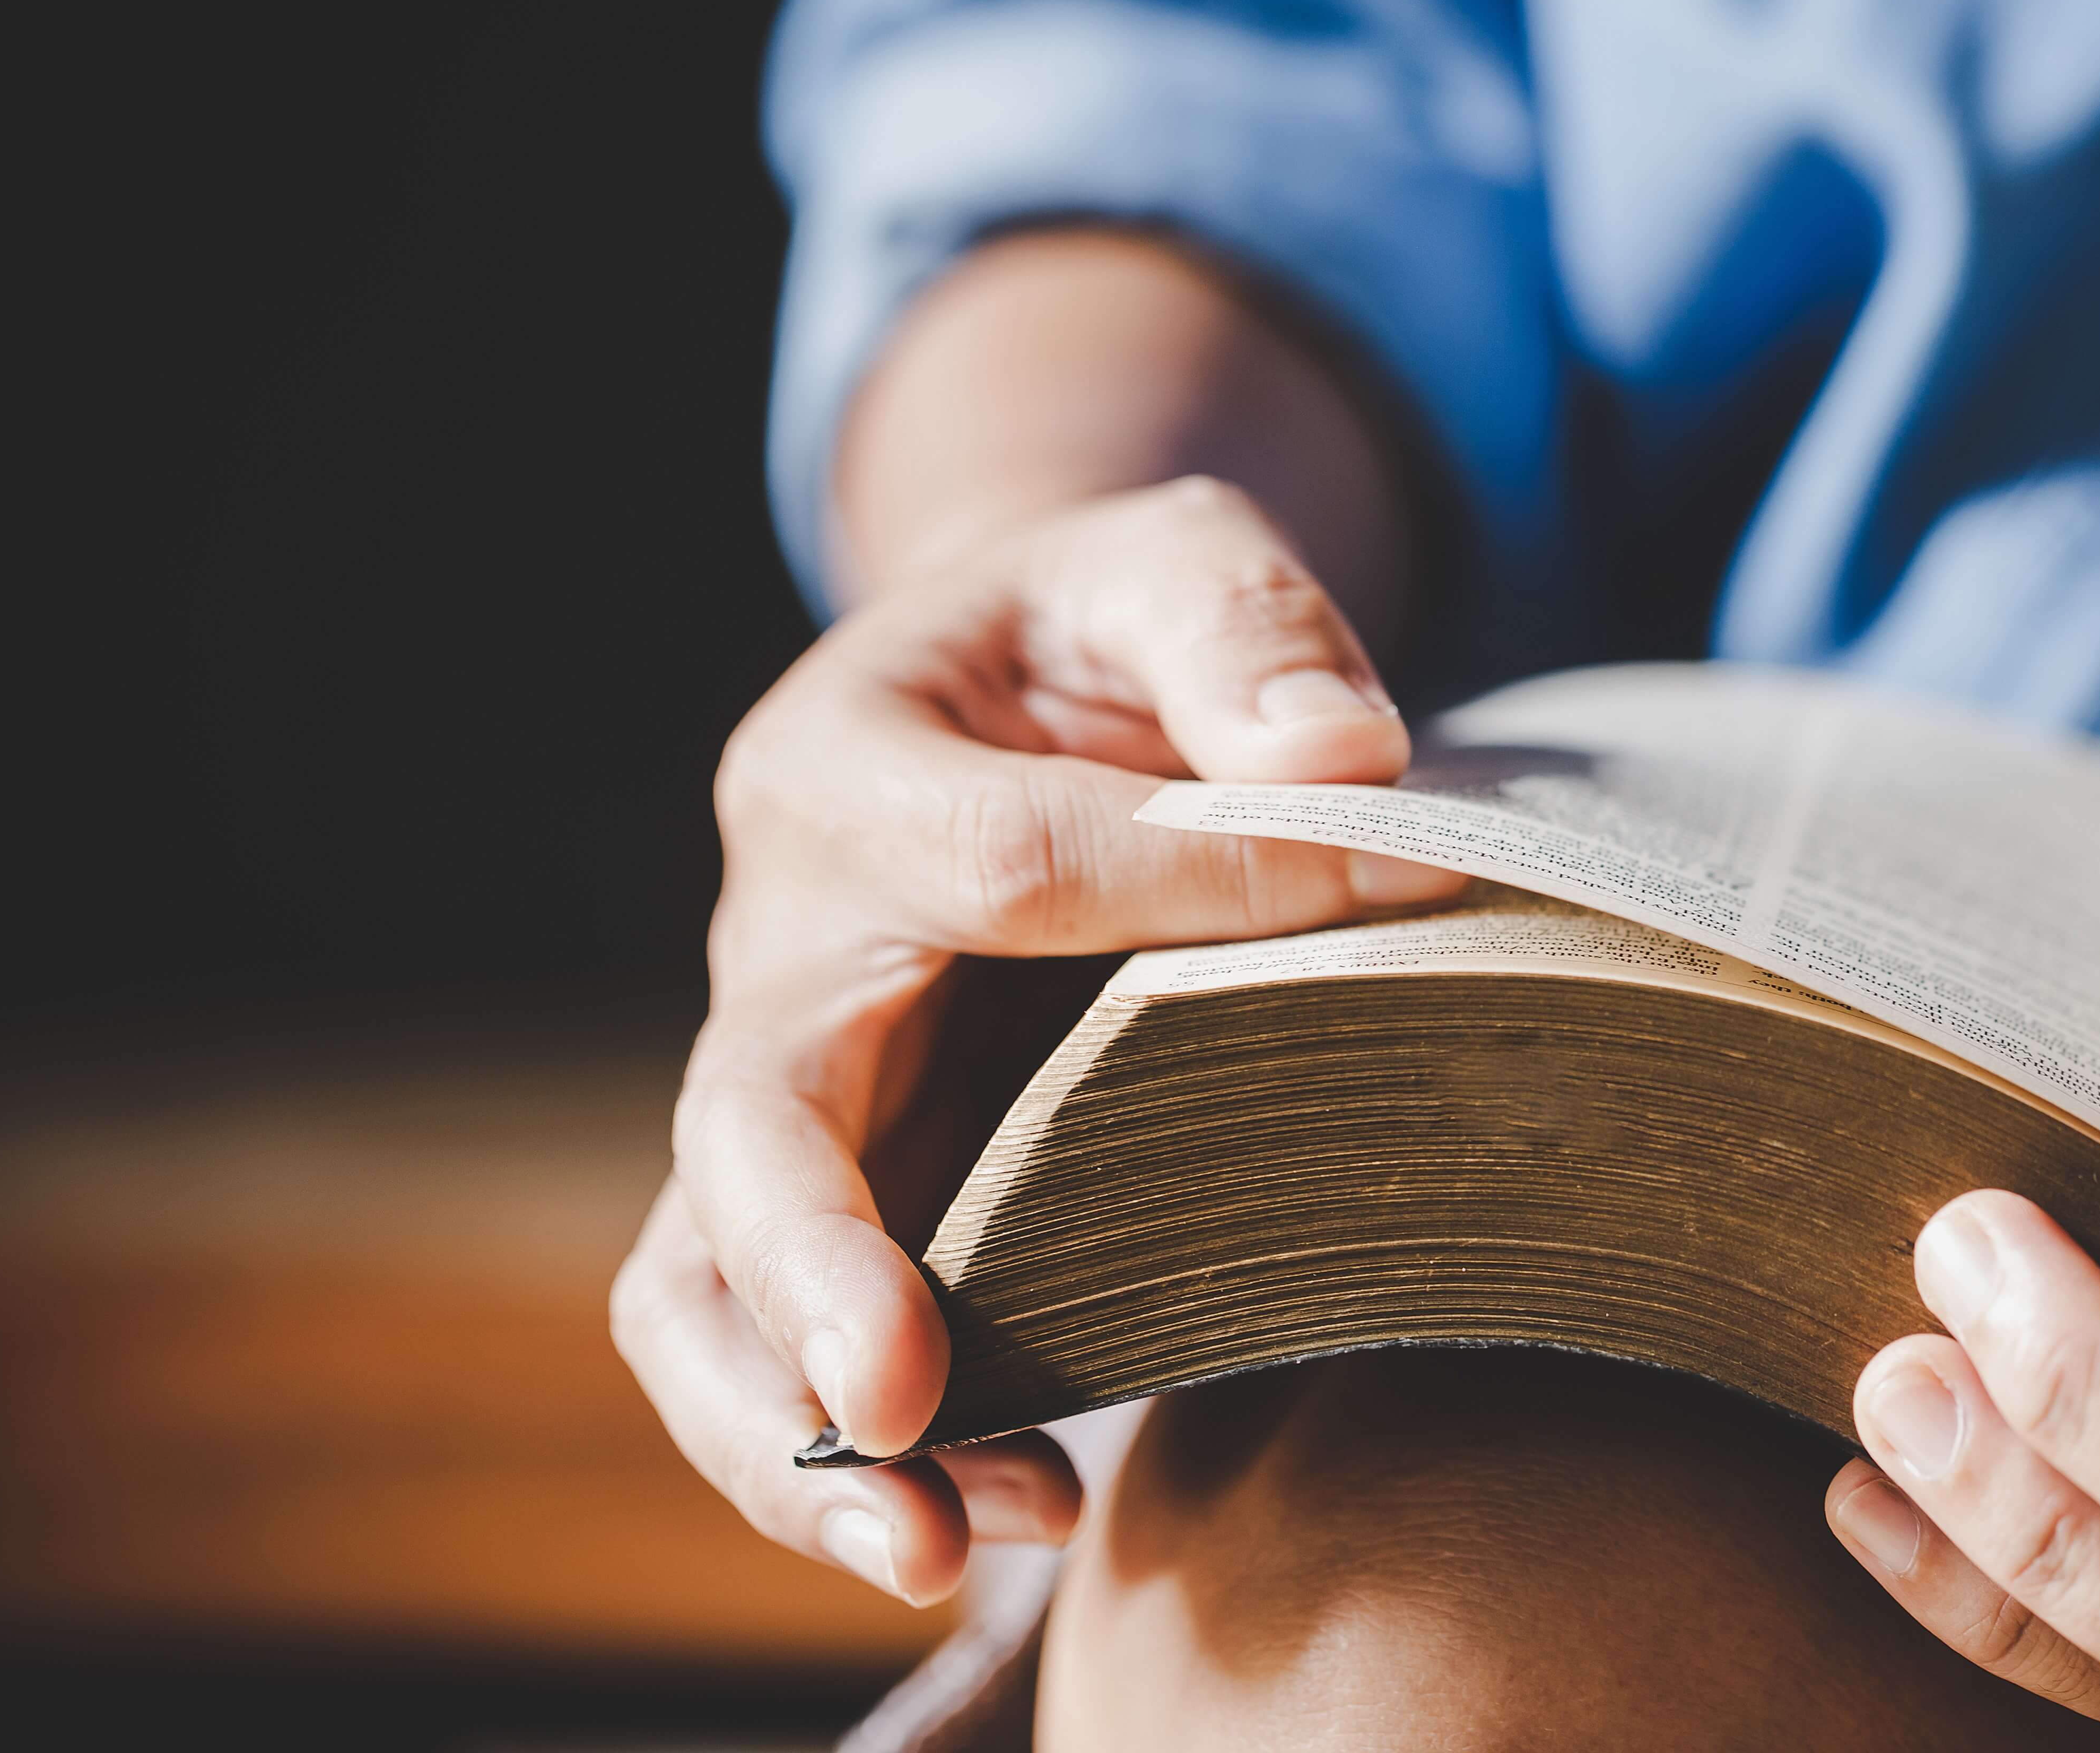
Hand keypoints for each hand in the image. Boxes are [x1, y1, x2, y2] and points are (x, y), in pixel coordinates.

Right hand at [609, 478, 1462, 1602]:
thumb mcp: (1174, 556)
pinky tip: (1003, 1517)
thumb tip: (1341, 763)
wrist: (1028, 697)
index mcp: (842, 766)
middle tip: (901, 1398)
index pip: (999, 861)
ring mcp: (793, 1092)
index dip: (1194, 888)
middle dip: (818, 1266)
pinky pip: (788, 1343)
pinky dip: (866, 1450)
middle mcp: (781, 943)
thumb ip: (1239, 624)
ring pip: (709, 1283)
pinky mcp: (847, 1195)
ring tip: (949, 1543)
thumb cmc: (1106, 632)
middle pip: (751, 1124)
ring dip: (807, 1433)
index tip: (1390, 899)